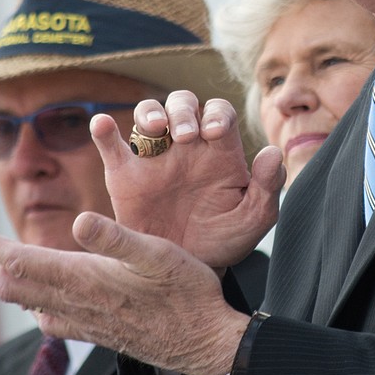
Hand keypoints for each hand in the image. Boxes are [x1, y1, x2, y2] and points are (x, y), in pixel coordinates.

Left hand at [0, 217, 248, 374]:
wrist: (207, 344)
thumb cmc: (189, 294)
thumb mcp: (159, 254)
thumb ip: (116, 238)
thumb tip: (76, 221)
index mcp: (86, 280)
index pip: (21, 262)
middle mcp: (78, 305)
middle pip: (15, 286)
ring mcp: (87, 323)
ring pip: (30, 304)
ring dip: (5, 283)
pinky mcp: (99, 334)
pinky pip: (51, 321)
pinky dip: (32, 304)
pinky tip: (38, 302)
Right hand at [91, 92, 284, 270]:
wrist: (188, 270)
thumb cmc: (224, 241)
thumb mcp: (253, 219)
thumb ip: (267, 187)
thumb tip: (273, 152)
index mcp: (219, 152)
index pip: (219, 114)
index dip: (217, 115)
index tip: (214, 134)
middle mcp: (186, 147)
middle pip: (182, 104)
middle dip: (182, 110)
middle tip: (183, 135)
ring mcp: (154, 159)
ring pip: (147, 114)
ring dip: (148, 111)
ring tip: (154, 127)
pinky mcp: (124, 176)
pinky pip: (111, 146)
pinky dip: (103, 131)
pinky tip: (101, 124)